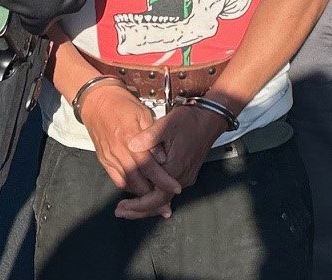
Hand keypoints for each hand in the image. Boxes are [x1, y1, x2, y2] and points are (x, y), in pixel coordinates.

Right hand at [77, 84, 181, 217]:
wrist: (97, 100)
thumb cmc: (124, 105)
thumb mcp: (143, 114)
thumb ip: (153, 138)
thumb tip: (163, 160)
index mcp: (130, 140)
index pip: (150, 166)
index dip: (163, 180)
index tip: (176, 189)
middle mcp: (119, 152)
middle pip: (138, 181)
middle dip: (153, 196)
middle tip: (167, 205)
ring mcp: (109, 158)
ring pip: (127, 184)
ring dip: (141, 196)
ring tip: (155, 204)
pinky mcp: (103, 160)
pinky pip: (116, 180)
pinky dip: (129, 188)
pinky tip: (139, 190)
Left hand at [116, 103, 227, 218]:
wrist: (210, 118)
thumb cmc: (189, 121)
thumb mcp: (166, 125)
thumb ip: (148, 138)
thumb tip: (131, 145)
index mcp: (174, 168)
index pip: (155, 198)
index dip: (138, 206)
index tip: (122, 208)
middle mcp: (181, 178)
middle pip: (159, 203)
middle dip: (139, 210)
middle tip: (121, 212)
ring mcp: (186, 177)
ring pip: (164, 198)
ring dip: (147, 204)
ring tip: (128, 206)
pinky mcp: (187, 173)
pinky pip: (169, 190)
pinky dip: (155, 195)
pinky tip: (144, 193)